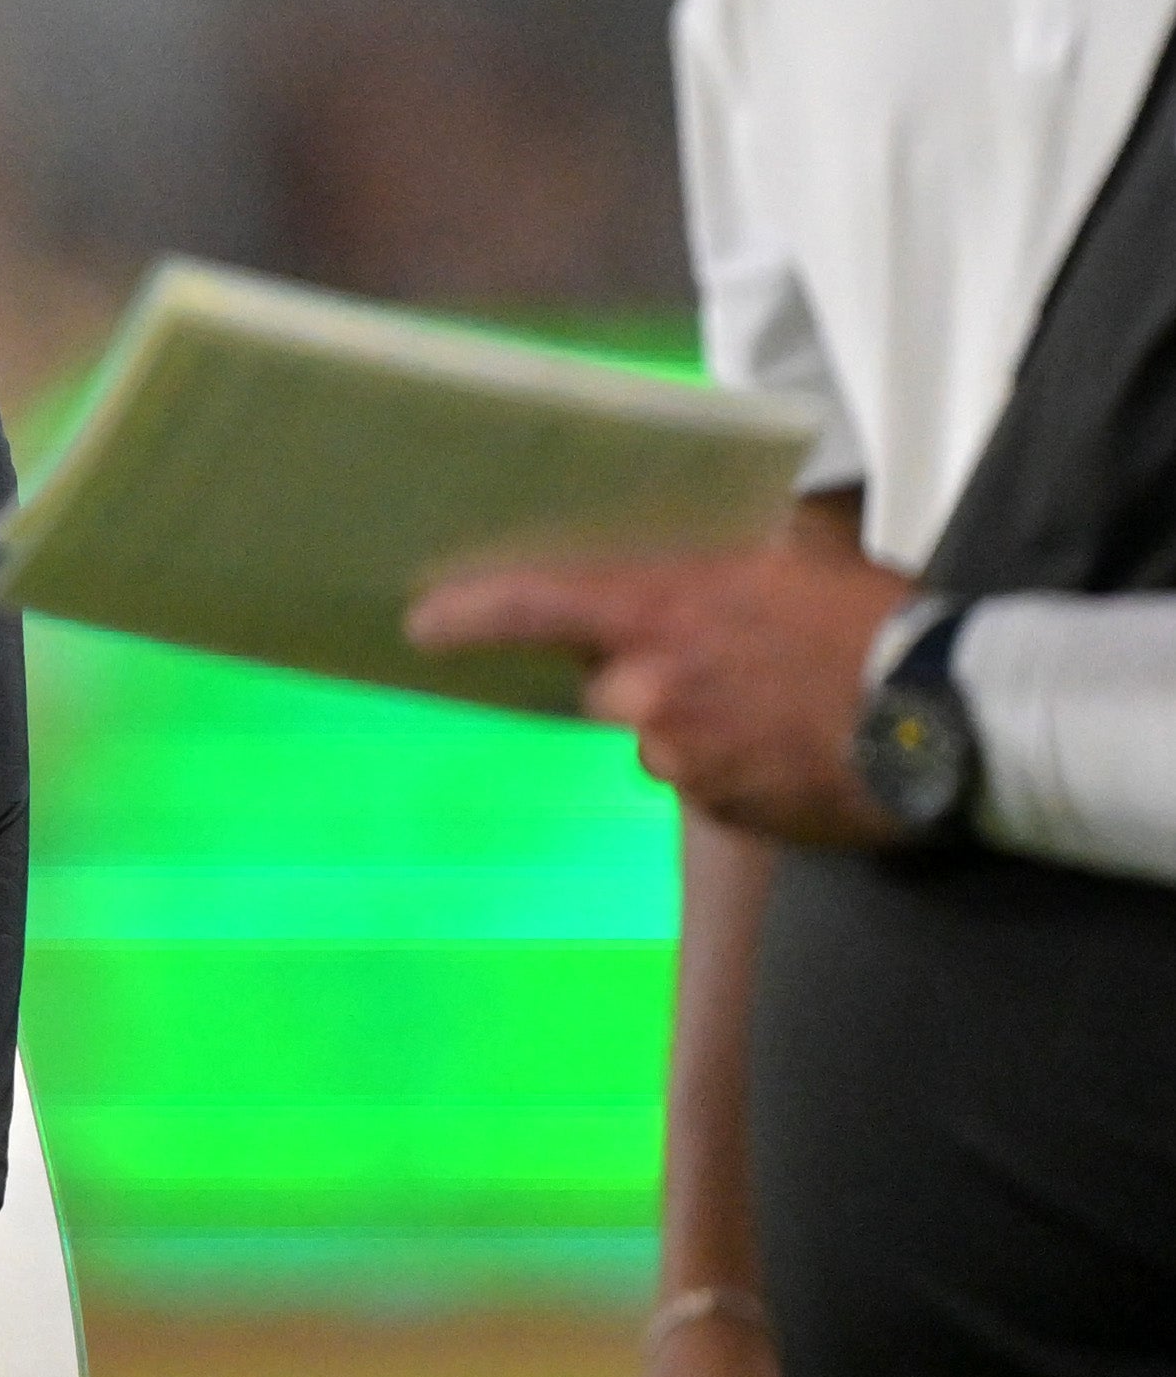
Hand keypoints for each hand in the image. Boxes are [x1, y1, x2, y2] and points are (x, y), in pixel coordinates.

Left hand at [406, 546, 917, 848]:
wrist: (956, 715)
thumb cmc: (875, 622)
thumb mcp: (788, 564)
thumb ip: (712, 573)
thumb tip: (672, 572)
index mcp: (664, 612)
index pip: (538, 606)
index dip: (471, 614)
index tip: (420, 624)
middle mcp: (653, 691)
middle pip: (612, 690)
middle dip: (654, 681)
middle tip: (728, 667)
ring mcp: (685, 759)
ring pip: (663, 742)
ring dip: (703, 730)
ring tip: (785, 710)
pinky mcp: (724, 813)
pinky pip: (709, 786)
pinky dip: (739, 771)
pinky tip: (798, 750)